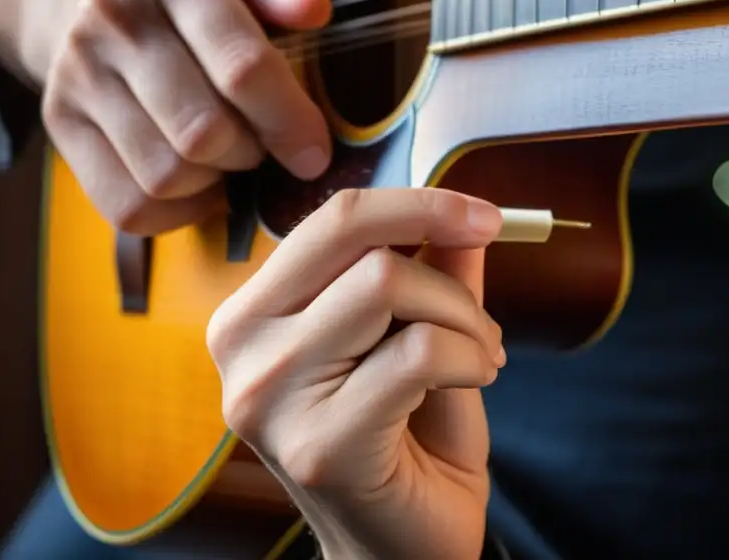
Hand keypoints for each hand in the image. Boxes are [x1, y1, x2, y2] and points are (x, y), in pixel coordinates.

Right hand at [35, 0, 332, 234]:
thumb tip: (315, 9)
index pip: (242, 68)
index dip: (290, 121)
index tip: (316, 150)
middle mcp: (112, 19)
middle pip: (203, 133)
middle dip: (253, 152)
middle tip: (267, 141)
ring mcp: (77, 74)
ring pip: (166, 175)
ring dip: (216, 180)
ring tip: (231, 152)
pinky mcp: (59, 121)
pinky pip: (128, 204)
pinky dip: (177, 211)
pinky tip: (201, 183)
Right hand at [206, 188, 505, 559]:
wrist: (402, 550)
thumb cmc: (409, 442)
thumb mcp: (423, 337)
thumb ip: (436, 274)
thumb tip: (462, 216)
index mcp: (256, 312)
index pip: (331, 220)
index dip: (416, 202)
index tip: (483, 214)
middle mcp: (242, 346)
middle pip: (354, 240)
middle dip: (444, 260)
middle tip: (485, 299)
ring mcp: (270, 397)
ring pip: (387, 285)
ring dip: (462, 317)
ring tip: (480, 356)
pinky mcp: (318, 444)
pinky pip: (418, 352)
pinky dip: (469, 359)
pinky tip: (472, 383)